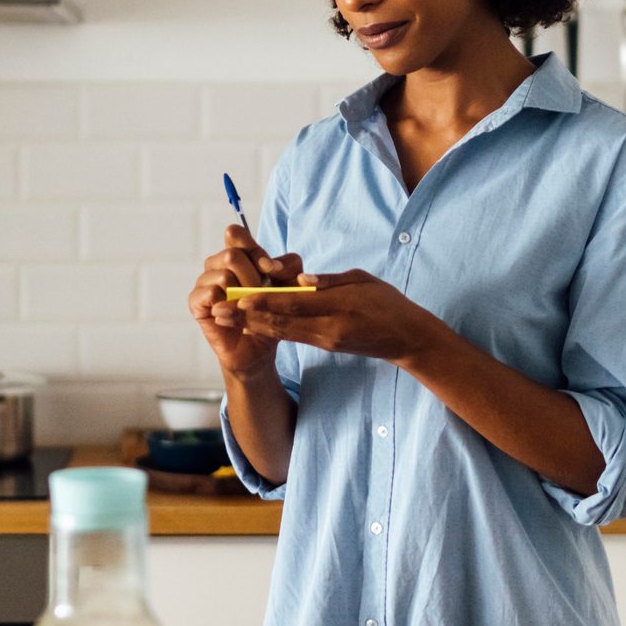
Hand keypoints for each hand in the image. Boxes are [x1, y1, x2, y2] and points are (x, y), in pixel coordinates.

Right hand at [189, 225, 305, 376]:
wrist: (260, 347)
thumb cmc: (272, 312)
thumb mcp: (290, 286)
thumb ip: (288, 267)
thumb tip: (271, 265)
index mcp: (238, 254)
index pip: (234, 233)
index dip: (252, 247)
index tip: (268, 268)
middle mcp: (217, 264)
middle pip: (231, 254)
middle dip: (253, 277)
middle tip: (260, 295)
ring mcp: (204, 282)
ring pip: (223, 275)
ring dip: (242, 294)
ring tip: (247, 307)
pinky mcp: (196, 302)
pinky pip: (210, 293)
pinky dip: (227, 305)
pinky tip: (233, 313)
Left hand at [234, 269, 444, 364]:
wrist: (407, 338)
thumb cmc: (388, 303)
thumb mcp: (363, 281)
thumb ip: (331, 281)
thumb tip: (302, 280)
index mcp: (339, 309)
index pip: (295, 305)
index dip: (265, 301)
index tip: (239, 296)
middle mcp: (328, 329)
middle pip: (281, 322)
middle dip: (247, 316)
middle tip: (218, 309)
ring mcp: (325, 340)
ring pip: (282, 331)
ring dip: (251, 324)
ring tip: (226, 318)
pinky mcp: (325, 345)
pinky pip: (293, 336)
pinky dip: (269, 329)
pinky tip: (251, 325)